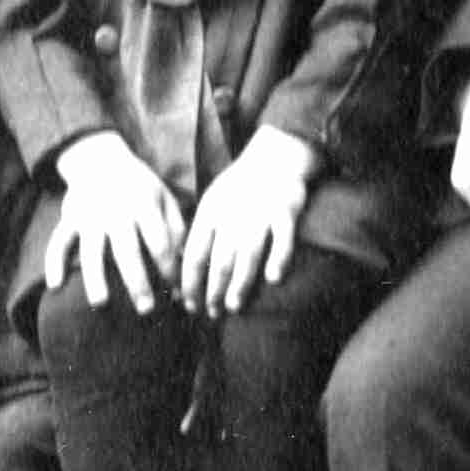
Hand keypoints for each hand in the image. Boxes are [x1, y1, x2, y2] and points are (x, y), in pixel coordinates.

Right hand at [44, 132, 182, 312]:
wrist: (101, 159)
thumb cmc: (140, 186)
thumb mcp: (164, 198)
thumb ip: (176, 228)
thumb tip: (188, 264)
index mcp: (144, 205)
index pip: (159, 242)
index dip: (168, 268)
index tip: (175, 293)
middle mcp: (116, 211)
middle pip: (127, 251)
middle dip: (137, 282)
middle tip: (146, 311)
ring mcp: (90, 216)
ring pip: (91, 250)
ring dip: (95, 277)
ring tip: (101, 304)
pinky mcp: (69, 219)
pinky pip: (58, 241)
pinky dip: (53, 261)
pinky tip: (55, 285)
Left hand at [180, 128, 318, 316]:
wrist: (275, 157)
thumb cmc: (240, 188)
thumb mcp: (213, 202)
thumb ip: (202, 231)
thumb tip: (183, 266)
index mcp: (211, 212)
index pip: (195, 253)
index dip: (190, 282)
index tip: (189, 304)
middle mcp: (233, 214)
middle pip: (219, 259)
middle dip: (213, 290)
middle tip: (211, 313)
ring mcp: (260, 213)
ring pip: (248, 253)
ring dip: (240, 282)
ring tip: (233, 306)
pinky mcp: (286, 212)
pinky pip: (283, 238)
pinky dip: (279, 257)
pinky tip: (273, 278)